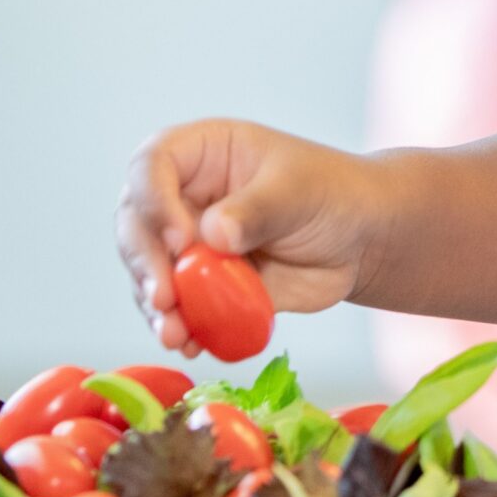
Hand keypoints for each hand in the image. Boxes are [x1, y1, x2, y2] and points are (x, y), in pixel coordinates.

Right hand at [115, 118, 372, 350]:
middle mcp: (182, 196)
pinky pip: (177, 308)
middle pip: (137, 225)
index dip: (154, 201)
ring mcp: (188, 244)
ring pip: (150, 273)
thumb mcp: (298, 191)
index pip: (151, 165)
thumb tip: (213, 235)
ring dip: (157, 307)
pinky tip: (193, 343)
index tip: (182, 238)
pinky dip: (180, 327)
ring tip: (176, 335)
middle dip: (146, 265)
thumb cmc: (330, 194)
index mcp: (201, 153)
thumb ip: (257, 210)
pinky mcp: (201, 286)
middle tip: (165, 299)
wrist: (359, 240)